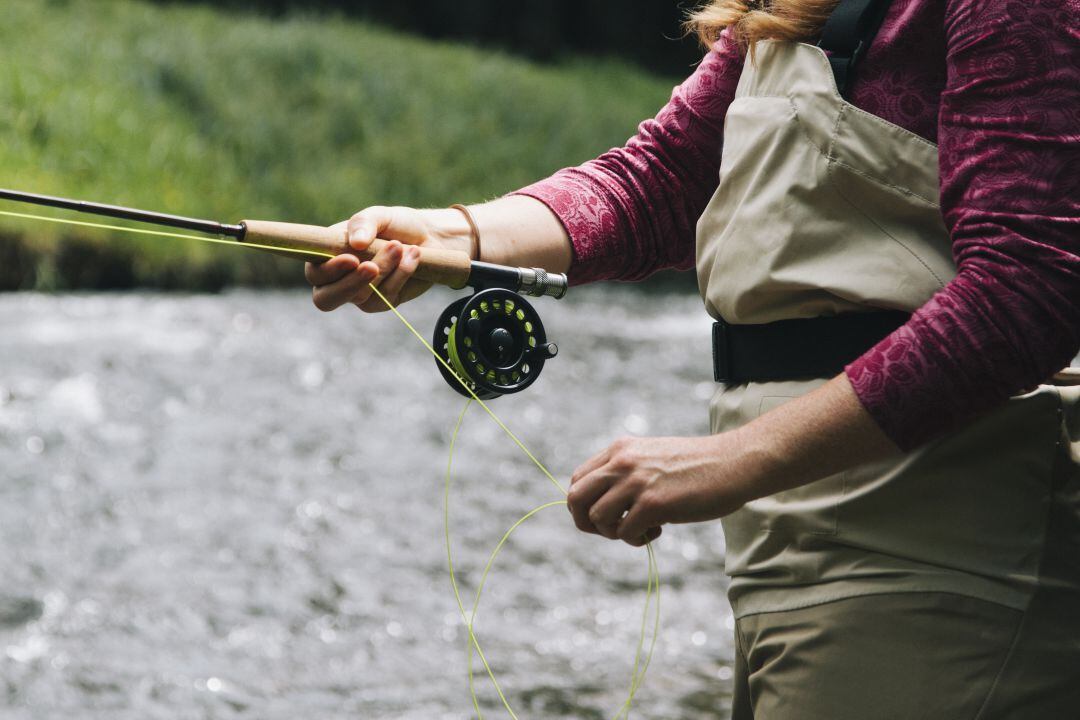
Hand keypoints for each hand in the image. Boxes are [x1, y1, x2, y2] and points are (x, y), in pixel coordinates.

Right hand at [306, 206, 465, 312]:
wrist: (428, 236)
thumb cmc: (396, 224)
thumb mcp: (380, 215)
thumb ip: (364, 223)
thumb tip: (356, 242)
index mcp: (327, 256)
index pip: (315, 273)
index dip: (329, 271)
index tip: (352, 259)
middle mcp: (338, 280)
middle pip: (326, 300)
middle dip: (350, 284)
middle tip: (372, 267)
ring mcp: (360, 294)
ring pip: (363, 296)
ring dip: (384, 270)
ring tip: (401, 247)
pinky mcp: (384, 302)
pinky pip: (387, 297)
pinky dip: (401, 275)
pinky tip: (413, 256)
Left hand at [567, 433, 755, 546]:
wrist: (734, 463)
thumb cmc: (698, 466)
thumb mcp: (652, 458)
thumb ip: (625, 473)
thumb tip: (600, 505)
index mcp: (620, 449)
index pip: (578, 480)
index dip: (584, 504)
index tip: (605, 516)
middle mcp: (622, 462)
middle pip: (576, 499)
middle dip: (587, 523)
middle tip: (613, 529)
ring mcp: (636, 482)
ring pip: (597, 519)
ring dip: (616, 533)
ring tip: (642, 529)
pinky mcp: (653, 504)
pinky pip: (624, 533)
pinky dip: (637, 540)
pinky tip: (658, 530)